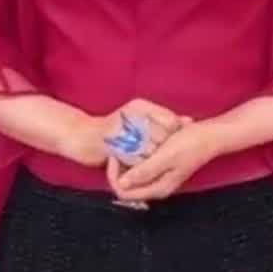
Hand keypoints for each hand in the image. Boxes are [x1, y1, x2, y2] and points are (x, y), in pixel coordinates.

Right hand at [60, 98, 185, 169]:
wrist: (82, 137)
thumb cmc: (114, 130)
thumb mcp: (140, 118)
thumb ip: (165, 119)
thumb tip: (190, 121)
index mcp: (139, 105)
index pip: (171, 122)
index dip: (174, 137)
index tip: (171, 145)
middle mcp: (131, 113)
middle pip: (163, 138)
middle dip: (164, 150)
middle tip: (160, 157)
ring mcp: (122, 128)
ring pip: (151, 150)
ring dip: (151, 160)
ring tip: (146, 161)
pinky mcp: (112, 144)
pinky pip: (135, 160)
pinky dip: (139, 166)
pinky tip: (135, 165)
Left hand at [108, 119, 219, 201]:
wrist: (210, 136)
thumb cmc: (190, 144)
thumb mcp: (165, 156)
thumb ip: (144, 171)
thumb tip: (122, 183)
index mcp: (157, 188)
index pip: (124, 192)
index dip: (113, 176)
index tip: (114, 155)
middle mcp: (157, 187)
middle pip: (126, 186)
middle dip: (117, 170)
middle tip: (116, 148)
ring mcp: (159, 178)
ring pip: (132, 176)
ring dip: (125, 163)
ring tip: (124, 145)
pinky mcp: (162, 168)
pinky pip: (140, 168)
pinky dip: (134, 158)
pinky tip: (135, 144)